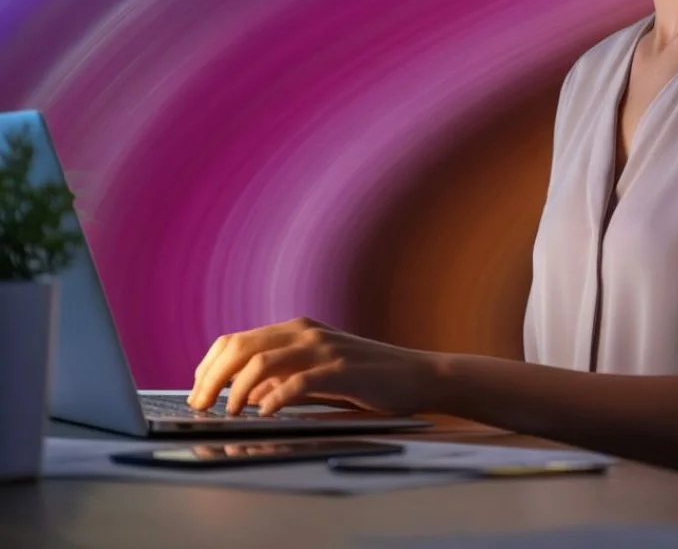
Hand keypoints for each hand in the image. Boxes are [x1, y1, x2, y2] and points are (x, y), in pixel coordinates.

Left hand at [187, 317, 440, 416]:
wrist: (415, 375)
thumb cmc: (365, 378)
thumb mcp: (317, 374)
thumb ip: (282, 378)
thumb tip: (243, 395)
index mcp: (296, 330)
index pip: (236, 340)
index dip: (208, 366)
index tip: (196, 392)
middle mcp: (306, 332)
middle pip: (241, 347)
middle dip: (211, 378)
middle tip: (198, 407)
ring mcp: (324, 348)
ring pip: (262, 361)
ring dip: (236, 390)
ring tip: (228, 414)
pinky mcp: (342, 369)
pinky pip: (298, 381)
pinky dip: (275, 399)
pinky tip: (265, 414)